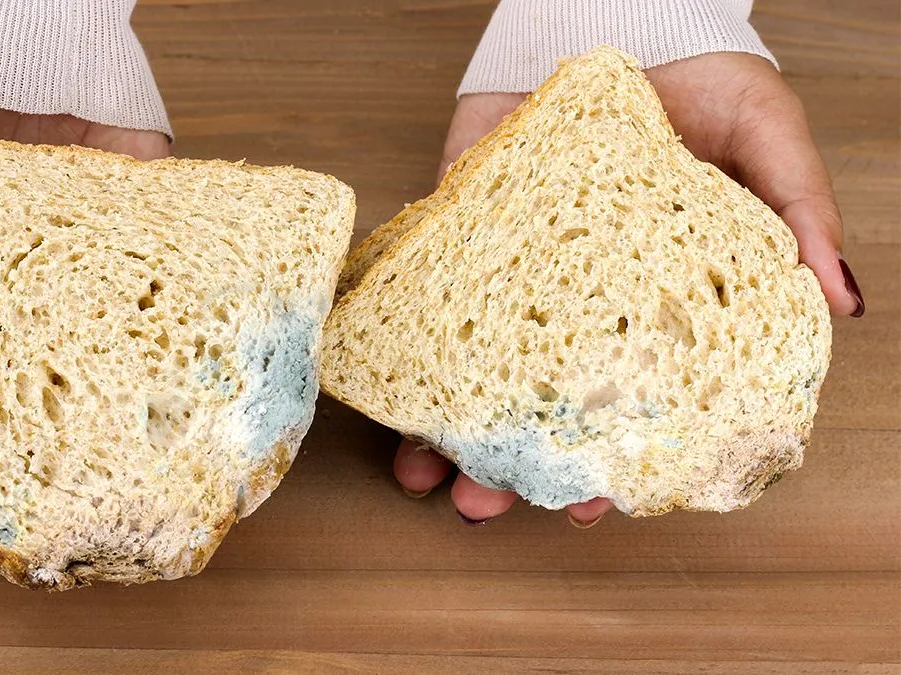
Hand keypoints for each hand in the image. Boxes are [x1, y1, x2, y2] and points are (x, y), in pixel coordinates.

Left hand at [398, 52, 863, 526]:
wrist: (613, 14)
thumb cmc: (700, 81)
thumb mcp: (765, 137)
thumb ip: (794, 216)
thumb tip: (835, 304)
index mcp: (651, 303)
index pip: (629, 400)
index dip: (613, 458)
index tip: (597, 505)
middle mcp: (575, 302)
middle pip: (537, 401)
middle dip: (512, 464)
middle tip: (485, 508)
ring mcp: (512, 272)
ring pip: (471, 367)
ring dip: (443, 427)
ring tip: (424, 477)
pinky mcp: (461, 231)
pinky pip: (424, 297)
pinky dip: (401, 342)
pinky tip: (385, 394)